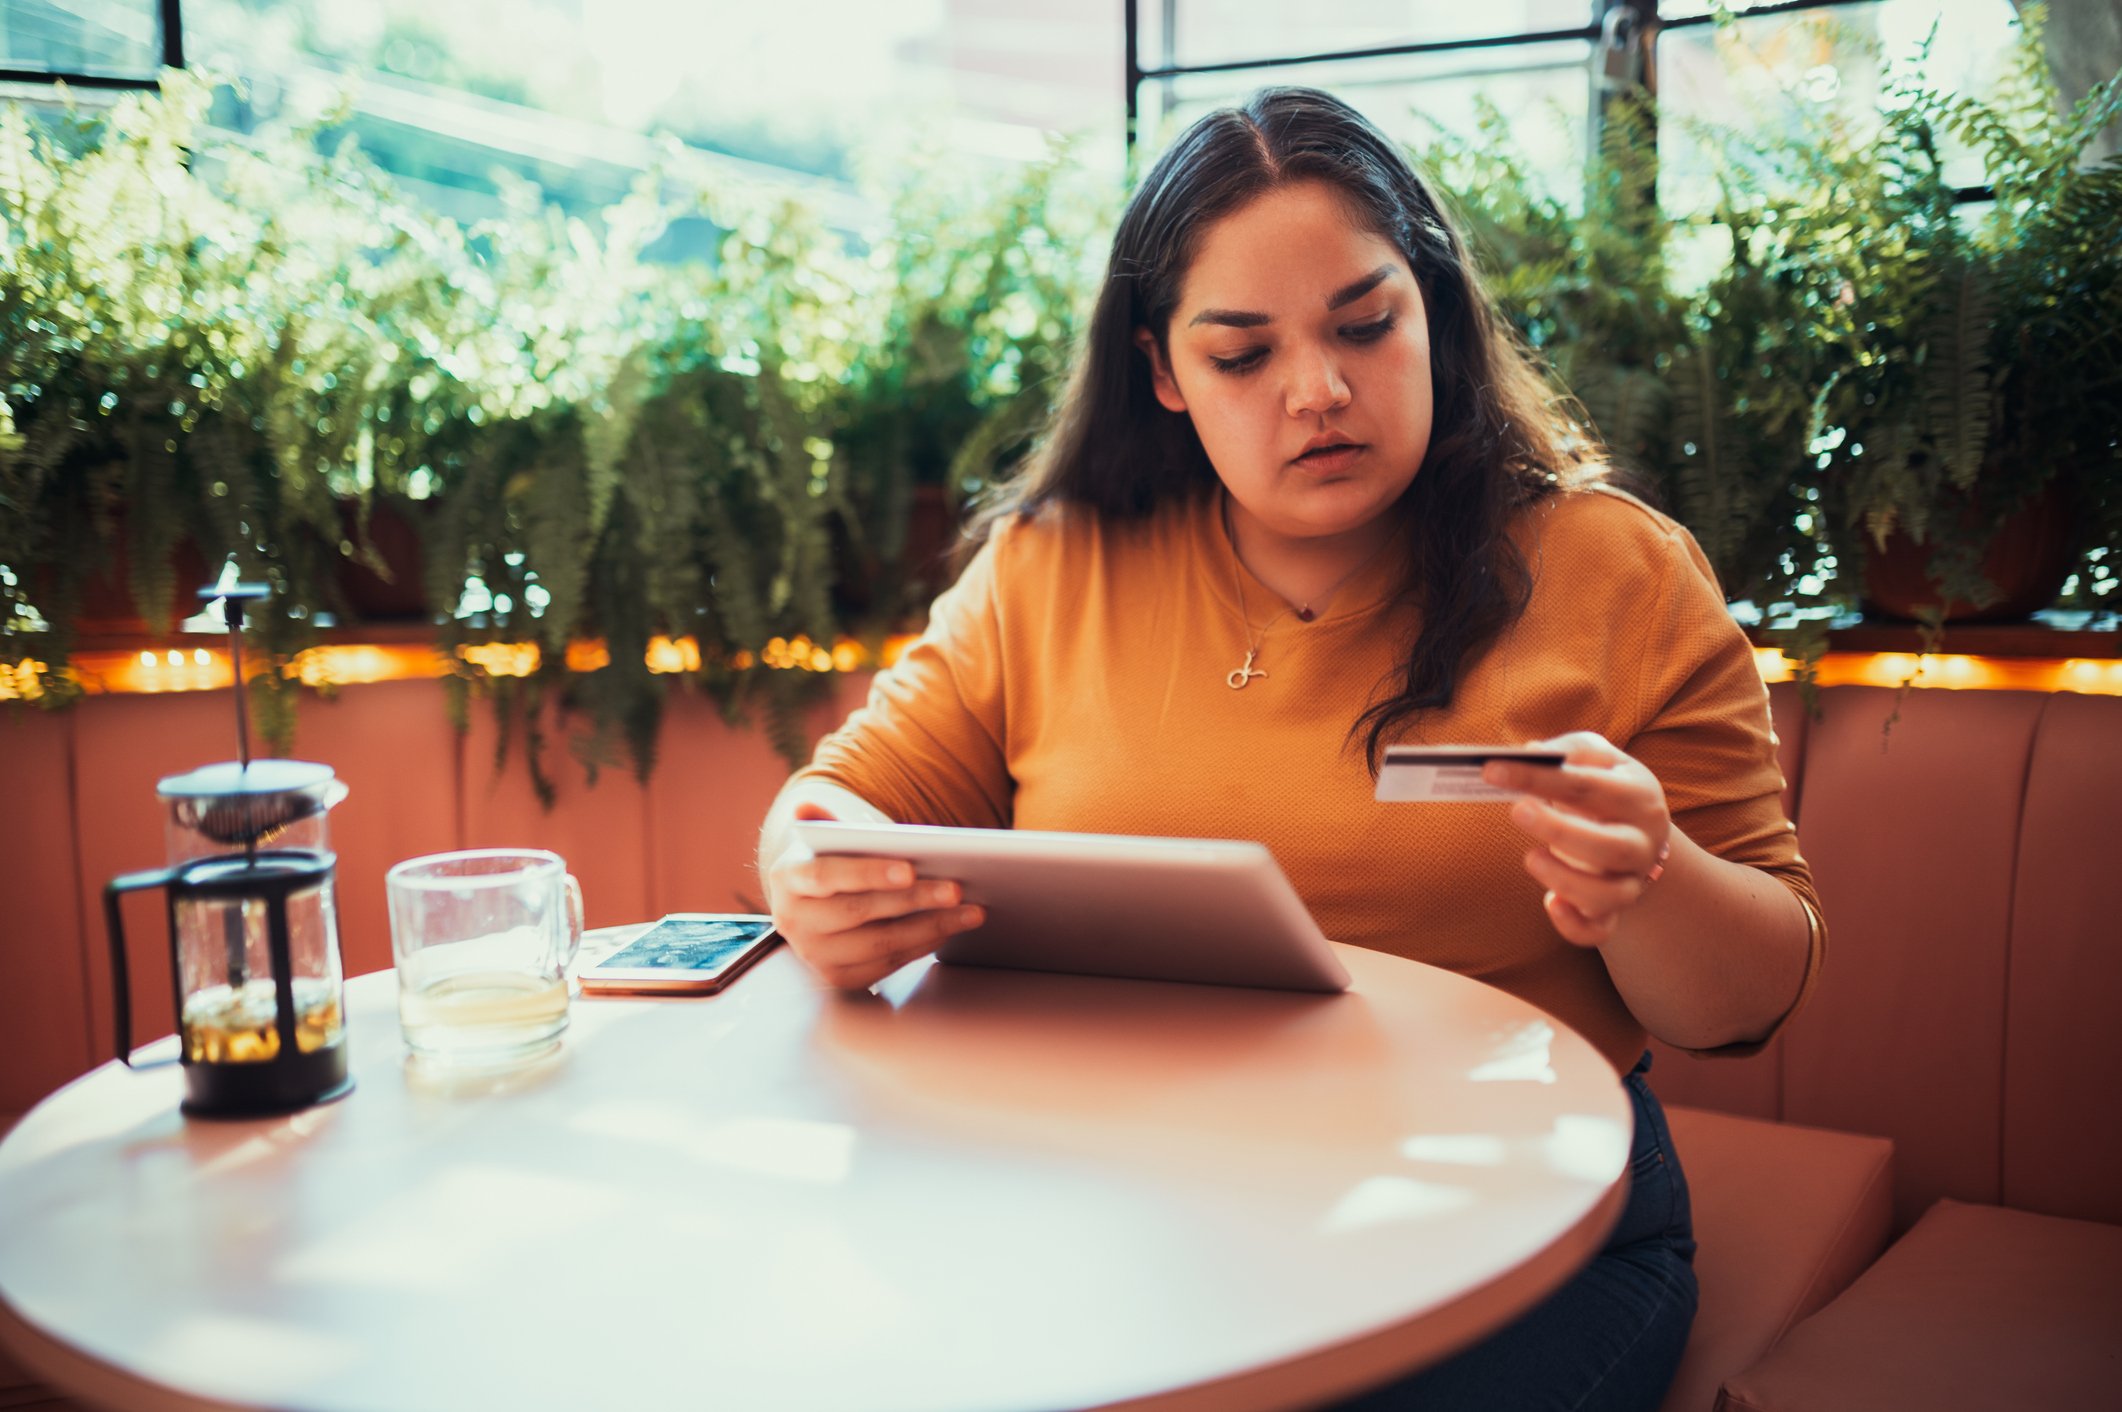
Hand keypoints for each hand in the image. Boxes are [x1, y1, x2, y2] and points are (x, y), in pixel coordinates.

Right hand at [766, 802, 985, 989]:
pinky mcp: (838, 976)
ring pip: (878, 944)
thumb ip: (826, 825)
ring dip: (930, 927)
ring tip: (970, 912)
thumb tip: (806, 807)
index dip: (869, 873)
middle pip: (859, 912)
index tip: (910, 869)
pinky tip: (949, 928)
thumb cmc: (832, 864)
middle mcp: (794, 921)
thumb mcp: (825, 841)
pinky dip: (922, 946)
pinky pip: (887, 964)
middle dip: (913, 900)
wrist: (813, 908)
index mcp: (788, 879)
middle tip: (956, 889)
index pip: (827, 875)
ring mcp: (814, 954)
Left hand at [1484, 732, 1673, 947]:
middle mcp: (1641, 842)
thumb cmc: (1604, 786)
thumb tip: (1531, 752)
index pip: (1588, 784)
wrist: (1637, 830)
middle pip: (1611, 846)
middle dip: (1559, 830)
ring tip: (1531, 858)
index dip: (1538, 776)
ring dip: (1565, 880)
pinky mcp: (1614, 911)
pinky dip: (1574, 926)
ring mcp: (1631, 880)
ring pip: (1608, 896)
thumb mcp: (1597, 757)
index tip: (1491, 770)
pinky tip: (1551, 904)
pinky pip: (1599, 931)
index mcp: (1639, 796)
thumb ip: (1568, 751)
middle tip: (1517, 811)